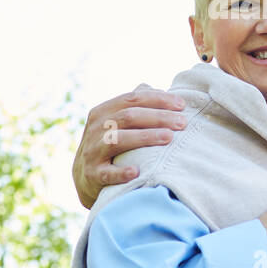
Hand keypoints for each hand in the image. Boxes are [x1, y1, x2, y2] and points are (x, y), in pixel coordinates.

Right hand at [72, 87, 186, 207]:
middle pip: (128, 116)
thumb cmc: (108, 145)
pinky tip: (136, 171)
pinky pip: (107, 173)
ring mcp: (92, 152)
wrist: (84, 178)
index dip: (158, 99)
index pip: (132, 99)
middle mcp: (96, 129)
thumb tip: (155, 89)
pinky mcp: (93, 175)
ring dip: (145, 137)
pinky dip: (121, 172)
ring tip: (168, 137)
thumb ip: (132, 106)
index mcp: (103, 112)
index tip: (182, 105)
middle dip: (158, 117)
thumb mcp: (114, 122)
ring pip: (118, 139)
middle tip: (182, 123)